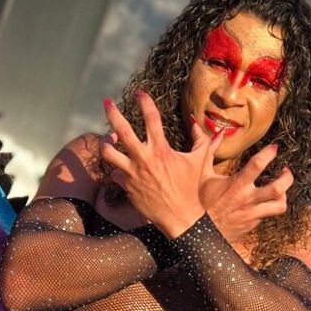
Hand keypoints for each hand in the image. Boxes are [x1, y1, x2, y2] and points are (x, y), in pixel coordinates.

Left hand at [99, 90, 221, 237]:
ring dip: (105, 143)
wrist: (180, 217)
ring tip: (107, 138)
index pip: (151, 118)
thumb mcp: (200, 161)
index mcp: (161, 149)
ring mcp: (132, 173)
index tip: (140, 93)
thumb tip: (205, 125)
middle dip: (112, 113)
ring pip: (108, 153)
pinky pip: (114, 174)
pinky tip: (118, 167)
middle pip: (121, 130)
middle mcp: (144, 159)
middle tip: (107, 102)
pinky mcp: (127, 187)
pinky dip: (115, 169)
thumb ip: (202, 140)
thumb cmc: (191, 188)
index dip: (145, 102)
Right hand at [200, 145, 293, 245]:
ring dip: (283, 197)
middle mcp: (247, 200)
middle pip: (278, 188)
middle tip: (285, 171)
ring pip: (279, 206)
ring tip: (280, 191)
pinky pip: (266, 215)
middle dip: (288, 178)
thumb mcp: (202, 175)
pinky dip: (266, 208)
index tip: (274, 149)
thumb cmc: (200, 202)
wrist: (198, 233)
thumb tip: (218, 133)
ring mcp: (252, 214)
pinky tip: (261, 203)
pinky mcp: (252, 225)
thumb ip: (210, 152)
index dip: (269, 154)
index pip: (258, 164)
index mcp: (236, 185)